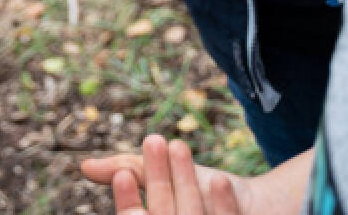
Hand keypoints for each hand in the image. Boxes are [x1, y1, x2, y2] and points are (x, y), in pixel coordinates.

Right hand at [83, 136, 247, 213]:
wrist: (263, 208)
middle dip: (158, 178)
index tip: (122, 173)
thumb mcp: (166, 177)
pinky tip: (219, 181)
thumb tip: (84, 167)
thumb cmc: (207, 193)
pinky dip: (222, 207)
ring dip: (185, 183)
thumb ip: (130, 170)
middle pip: (165, 212)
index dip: (127, 200)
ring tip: (179, 144)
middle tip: (154, 140)